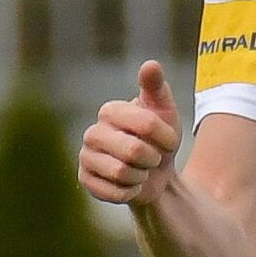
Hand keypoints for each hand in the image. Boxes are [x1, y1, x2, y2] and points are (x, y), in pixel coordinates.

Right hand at [80, 61, 181, 206]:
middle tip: (152, 157)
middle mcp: (92, 132)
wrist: (155, 174)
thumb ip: (156, 88)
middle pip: (134, 150)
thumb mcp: (165, 112)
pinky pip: (115, 192)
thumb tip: (150, 64)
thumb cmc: (159, 139)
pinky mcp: (86, 181)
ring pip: (123, 172)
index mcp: (110, 111)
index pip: (146, 124)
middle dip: (153, 158)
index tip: (170, 140)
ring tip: (139, 170)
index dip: (166, 137)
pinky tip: (129, 184)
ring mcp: (85, 157)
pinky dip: (131, 191)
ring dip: (141, 176)